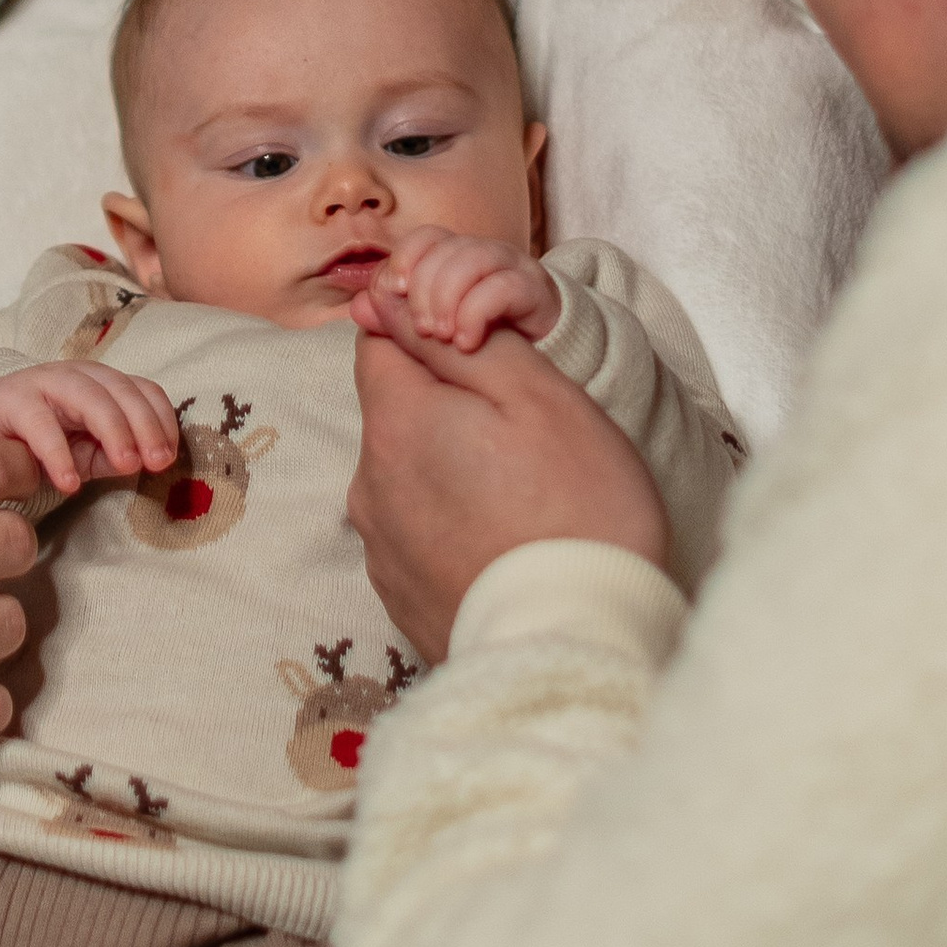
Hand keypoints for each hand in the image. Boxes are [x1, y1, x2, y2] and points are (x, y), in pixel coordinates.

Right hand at [0, 362, 177, 497]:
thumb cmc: (46, 439)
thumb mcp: (88, 451)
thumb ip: (116, 455)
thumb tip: (148, 462)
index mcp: (104, 382)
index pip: (144, 390)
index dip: (162, 421)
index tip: (169, 457)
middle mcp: (80, 375)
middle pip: (122, 390)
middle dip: (145, 426)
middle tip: (157, 463)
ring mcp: (46, 382)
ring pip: (89, 396)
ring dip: (114, 431)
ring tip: (126, 467)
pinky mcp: (14, 400)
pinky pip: (41, 424)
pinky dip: (59, 454)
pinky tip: (70, 483)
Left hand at [346, 293, 668, 663]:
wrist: (577, 647)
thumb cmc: (574, 509)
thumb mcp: (536, 397)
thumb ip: (460, 342)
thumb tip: (391, 300)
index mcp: (396, 423)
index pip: (382, 343)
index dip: (431, 337)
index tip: (485, 361)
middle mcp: (369, 484)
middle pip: (397, 414)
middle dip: (447, 411)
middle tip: (524, 441)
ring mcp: (381, 549)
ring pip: (408, 476)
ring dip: (450, 473)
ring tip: (523, 501)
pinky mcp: (400, 598)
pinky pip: (419, 536)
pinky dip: (453, 530)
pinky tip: (505, 546)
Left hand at [379, 224, 560, 354]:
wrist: (544, 354)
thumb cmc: (479, 340)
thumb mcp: (433, 330)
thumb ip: (396, 318)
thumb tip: (359, 306)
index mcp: (454, 257)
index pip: (423, 239)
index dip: (404, 260)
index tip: (393, 292)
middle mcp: (480, 254)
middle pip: (442, 248)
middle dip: (424, 288)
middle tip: (422, 327)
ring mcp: (509, 267)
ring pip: (469, 259)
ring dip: (448, 299)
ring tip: (443, 337)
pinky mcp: (534, 289)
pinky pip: (501, 286)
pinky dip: (476, 314)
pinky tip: (466, 343)